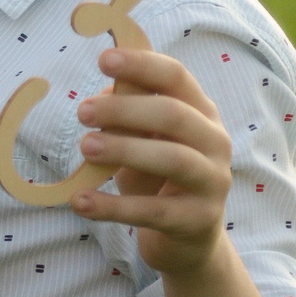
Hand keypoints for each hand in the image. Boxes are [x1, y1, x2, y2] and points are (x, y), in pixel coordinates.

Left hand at [70, 48, 232, 275]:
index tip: (104, 59)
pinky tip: (80, 202)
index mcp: (200, 112)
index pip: (177, 77)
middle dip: (126, 109)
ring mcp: (211, 181)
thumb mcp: (143, 138)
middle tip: (82, 111)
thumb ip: (127, 113)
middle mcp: (214, 142)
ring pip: (172, 159)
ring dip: (125, 150)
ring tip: (84, 147)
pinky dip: (114, 207)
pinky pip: (153, 211)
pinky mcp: (197, 220)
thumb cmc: (158, 175)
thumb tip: (98, 96)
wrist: (188, 237)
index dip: (142, 65)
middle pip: (174, 115)